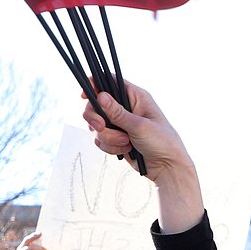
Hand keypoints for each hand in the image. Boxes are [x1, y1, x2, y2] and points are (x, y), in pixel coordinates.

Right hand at [83, 82, 202, 233]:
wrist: (167, 167)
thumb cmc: (162, 142)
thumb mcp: (139, 125)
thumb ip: (117, 112)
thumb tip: (100, 96)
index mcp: (135, 97)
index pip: (110, 82)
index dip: (94, 85)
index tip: (84, 95)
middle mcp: (126, 108)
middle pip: (96, 105)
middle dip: (96, 119)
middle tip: (102, 127)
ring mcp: (119, 124)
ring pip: (96, 125)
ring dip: (108, 137)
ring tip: (126, 143)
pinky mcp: (116, 139)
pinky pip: (100, 140)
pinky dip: (110, 147)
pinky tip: (126, 150)